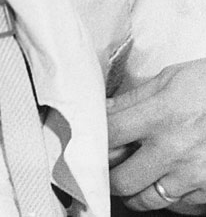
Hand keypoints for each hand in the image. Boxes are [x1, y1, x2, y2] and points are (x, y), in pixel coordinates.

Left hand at [108, 60, 205, 212]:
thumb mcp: (171, 79)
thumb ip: (134, 99)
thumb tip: (104, 109)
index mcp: (159, 116)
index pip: (109, 136)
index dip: (93, 140)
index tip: (88, 141)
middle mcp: (174, 150)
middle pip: (122, 180)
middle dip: (110, 175)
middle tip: (108, 167)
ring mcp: (194, 175)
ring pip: (148, 200)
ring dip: (136, 191)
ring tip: (133, 178)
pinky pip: (179, 205)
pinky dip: (168, 197)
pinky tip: (165, 181)